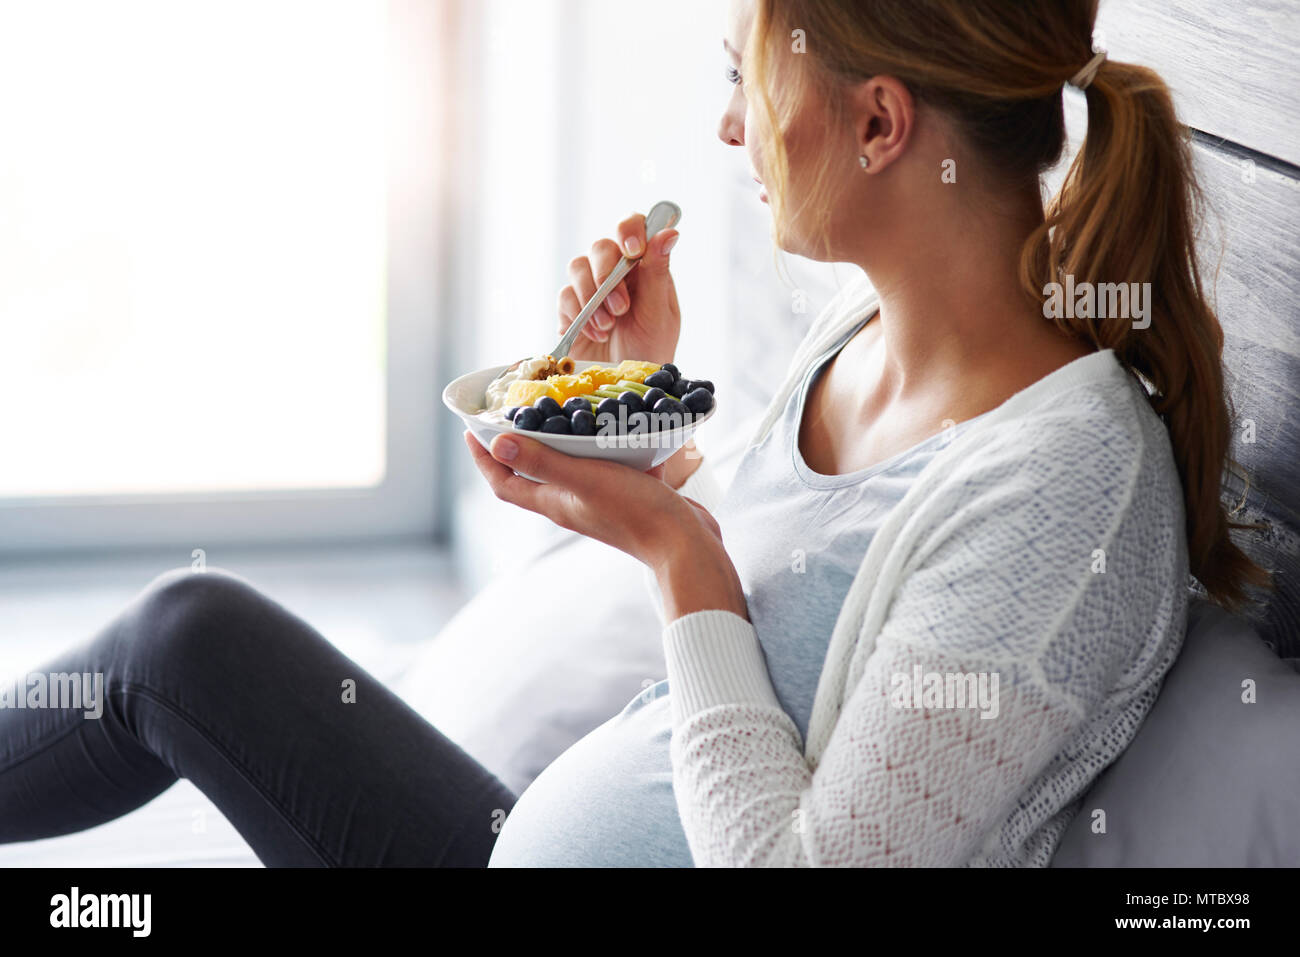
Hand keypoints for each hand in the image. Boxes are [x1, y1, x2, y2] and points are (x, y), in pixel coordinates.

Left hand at [464, 431, 747, 620]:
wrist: (684, 544)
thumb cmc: (634, 513)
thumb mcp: (584, 479)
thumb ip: (543, 462)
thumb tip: (497, 445)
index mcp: (553, 502)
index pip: (504, 483)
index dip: (484, 460)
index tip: (472, 430)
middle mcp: (571, 503)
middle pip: (530, 476)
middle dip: (515, 447)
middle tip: (510, 414)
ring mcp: (598, 501)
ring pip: (567, 469)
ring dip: (556, 443)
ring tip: (555, 412)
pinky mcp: (625, 495)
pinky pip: (600, 467)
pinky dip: (595, 447)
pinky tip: (609, 427)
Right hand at [558, 212, 680, 365]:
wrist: (626, 384)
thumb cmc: (651, 348)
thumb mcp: (659, 314)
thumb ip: (658, 273)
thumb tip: (669, 232)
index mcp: (643, 266)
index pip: (633, 227)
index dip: (629, 229)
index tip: (633, 250)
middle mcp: (616, 271)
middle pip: (601, 246)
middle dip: (607, 276)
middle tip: (621, 308)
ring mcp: (591, 287)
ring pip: (577, 267)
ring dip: (592, 298)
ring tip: (608, 326)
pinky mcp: (572, 308)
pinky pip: (565, 296)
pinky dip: (579, 316)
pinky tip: (597, 334)